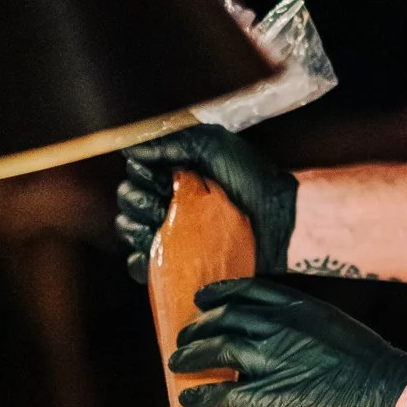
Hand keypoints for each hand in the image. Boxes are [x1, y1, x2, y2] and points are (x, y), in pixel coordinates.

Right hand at [116, 126, 297, 285]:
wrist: (279, 223)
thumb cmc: (252, 180)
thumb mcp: (214, 146)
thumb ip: (172, 142)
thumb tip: (131, 148)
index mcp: (175, 174)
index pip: (135, 173)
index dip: (145, 176)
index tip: (166, 178)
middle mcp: (170, 201)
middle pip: (128, 201)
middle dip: (141, 201)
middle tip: (169, 203)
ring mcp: (173, 232)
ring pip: (130, 231)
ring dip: (139, 228)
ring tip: (167, 226)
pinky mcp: (178, 261)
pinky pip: (142, 264)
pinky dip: (142, 260)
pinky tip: (156, 254)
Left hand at [169, 277, 406, 406]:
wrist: (393, 399)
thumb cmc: (380, 371)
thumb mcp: (343, 333)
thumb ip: (313, 333)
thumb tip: (297, 345)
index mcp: (303, 308)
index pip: (250, 291)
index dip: (222, 293)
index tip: (206, 298)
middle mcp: (281, 327)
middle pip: (225, 317)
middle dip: (200, 326)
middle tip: (185, 335)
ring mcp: (272, 360)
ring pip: (215, 350)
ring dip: (190, 355)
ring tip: (177, 362)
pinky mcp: (268, 396)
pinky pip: (221, 392)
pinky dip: (199, 394)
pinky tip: (187, 398)